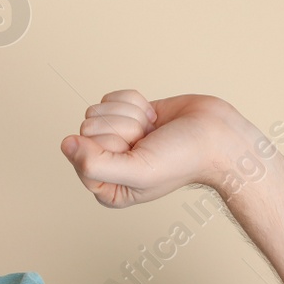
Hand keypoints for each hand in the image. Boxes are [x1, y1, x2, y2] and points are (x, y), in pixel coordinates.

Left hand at [60, 90, 240, 207]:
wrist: (218, 135)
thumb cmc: (183, 159)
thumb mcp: (138, 172)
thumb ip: (95, 165)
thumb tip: (65, 144)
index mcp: (105, 186)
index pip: (79, 152)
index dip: (110, 145)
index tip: (137, 152)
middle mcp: (106, 162)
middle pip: (87, 127)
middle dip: (124, 127)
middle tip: (149, 141)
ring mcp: (115, 136)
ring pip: (98, 109)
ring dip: (132, 115)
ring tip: (153, 131)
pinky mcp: (125, 114)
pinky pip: (111, 97)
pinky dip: (136, 102)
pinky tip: (153, 118)